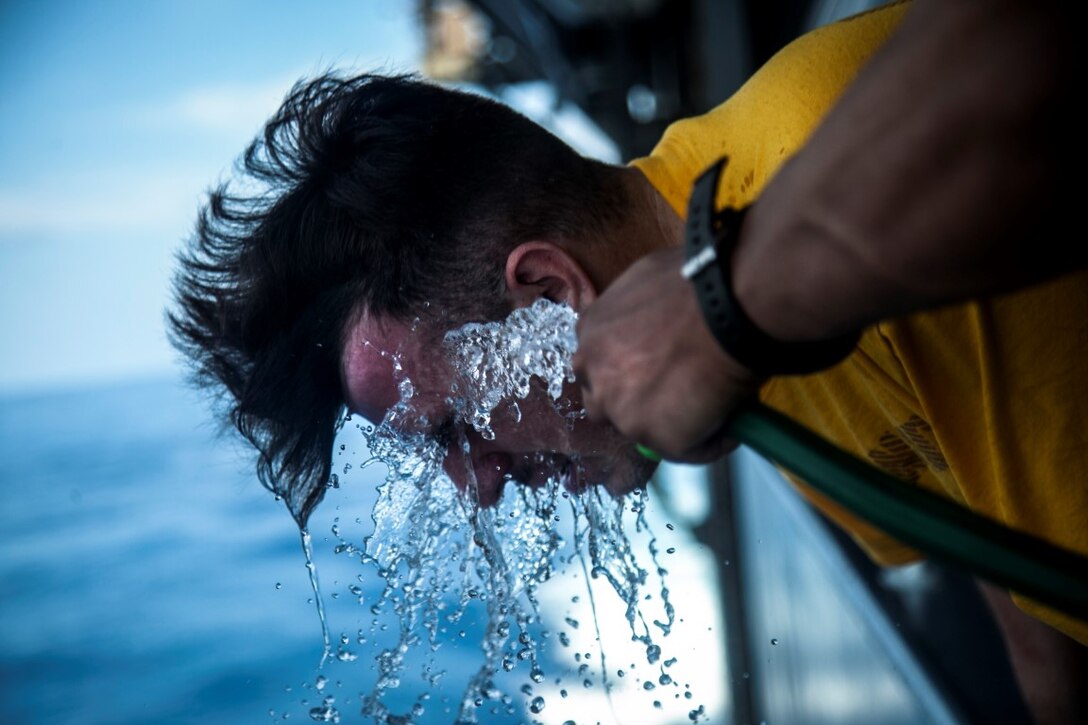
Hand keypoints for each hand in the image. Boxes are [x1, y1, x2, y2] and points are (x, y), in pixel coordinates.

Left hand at [573, 246, 763, 461]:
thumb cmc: (697, 282)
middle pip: (606, 403)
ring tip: (712, 407)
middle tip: (678, 393)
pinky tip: (731, 423)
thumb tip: (653, 322)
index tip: (654, 370)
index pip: (599, 364)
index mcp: (590, 332)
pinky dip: (709, 441)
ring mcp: (622, 411)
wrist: (727, 306)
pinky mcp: (656, 438)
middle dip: (636, 403)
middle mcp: (594, 374)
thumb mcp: (645, 281)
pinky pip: (686, 449)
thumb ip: (633, 313)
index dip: (628, 370)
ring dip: (672, 423)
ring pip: (644, 431)